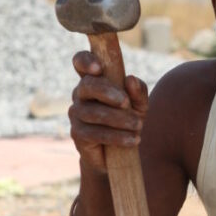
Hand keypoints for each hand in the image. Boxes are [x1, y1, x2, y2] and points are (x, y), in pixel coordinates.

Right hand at [69, 52, 147, 171]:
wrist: (118, 154)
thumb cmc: (128, 120)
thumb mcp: (139, 105)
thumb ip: (138, 92)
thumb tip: (131, 80)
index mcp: (94, 80)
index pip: (80, 61)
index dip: (85, 61)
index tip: (99, 68)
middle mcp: (81, 94)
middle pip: (87, 85)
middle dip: (107, 92)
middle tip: (126, 103)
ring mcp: (77, 114)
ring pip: (94, 112)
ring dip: (119, 119)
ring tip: (139, 126)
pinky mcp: (78, 134)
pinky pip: (95, 133)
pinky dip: (117, 136)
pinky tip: (133, 140)